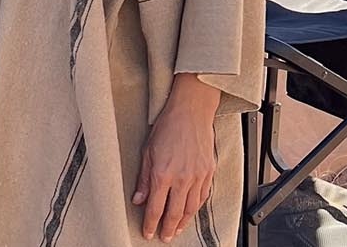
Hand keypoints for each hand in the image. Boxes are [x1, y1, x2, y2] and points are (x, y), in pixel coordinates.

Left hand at [133, 74, 219, 241]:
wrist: (191, 112)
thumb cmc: (167, 126)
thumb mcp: (147, 151)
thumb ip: (143, 178)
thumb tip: (138, 199)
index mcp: (162, 174)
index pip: (155, 208)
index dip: (150, 224)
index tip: (147, 232)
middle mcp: (181, 178)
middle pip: (174, 213)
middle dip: (167, 229)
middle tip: (163, 237)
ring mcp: (197, 177)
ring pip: (190, 209)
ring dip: (182, 223)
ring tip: (175, 230)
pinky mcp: (208, 172)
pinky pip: (202, 197)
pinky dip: (195, 208)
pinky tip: (190, 213)